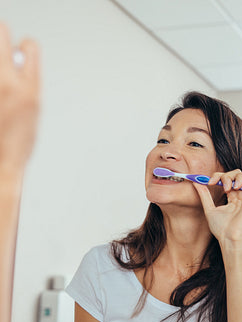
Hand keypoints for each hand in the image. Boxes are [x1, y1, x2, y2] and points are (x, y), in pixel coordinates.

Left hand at [0, 23, 39, 173]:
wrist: (0, 162)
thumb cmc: (15, 144)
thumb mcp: (32, 111)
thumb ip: (26, 84)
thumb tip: (18, 67)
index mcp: (29, 87)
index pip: (28, 46)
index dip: (23, 47)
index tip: (18, 52)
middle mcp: (7, 81)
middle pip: (0, 32)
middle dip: (1, 40)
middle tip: (2, 54)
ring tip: (0, 84)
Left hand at [192, 169, 241, 246]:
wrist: (230, 238)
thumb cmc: (221, 229)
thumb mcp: (209, 209)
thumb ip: (204, 195)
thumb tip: (196, 182)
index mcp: (233, 198)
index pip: (229, 179)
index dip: (219, 176)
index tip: (210, 182)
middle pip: (238, 175)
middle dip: (228, 176)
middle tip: (223, 186)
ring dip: (239, 176)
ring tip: (233, 187)